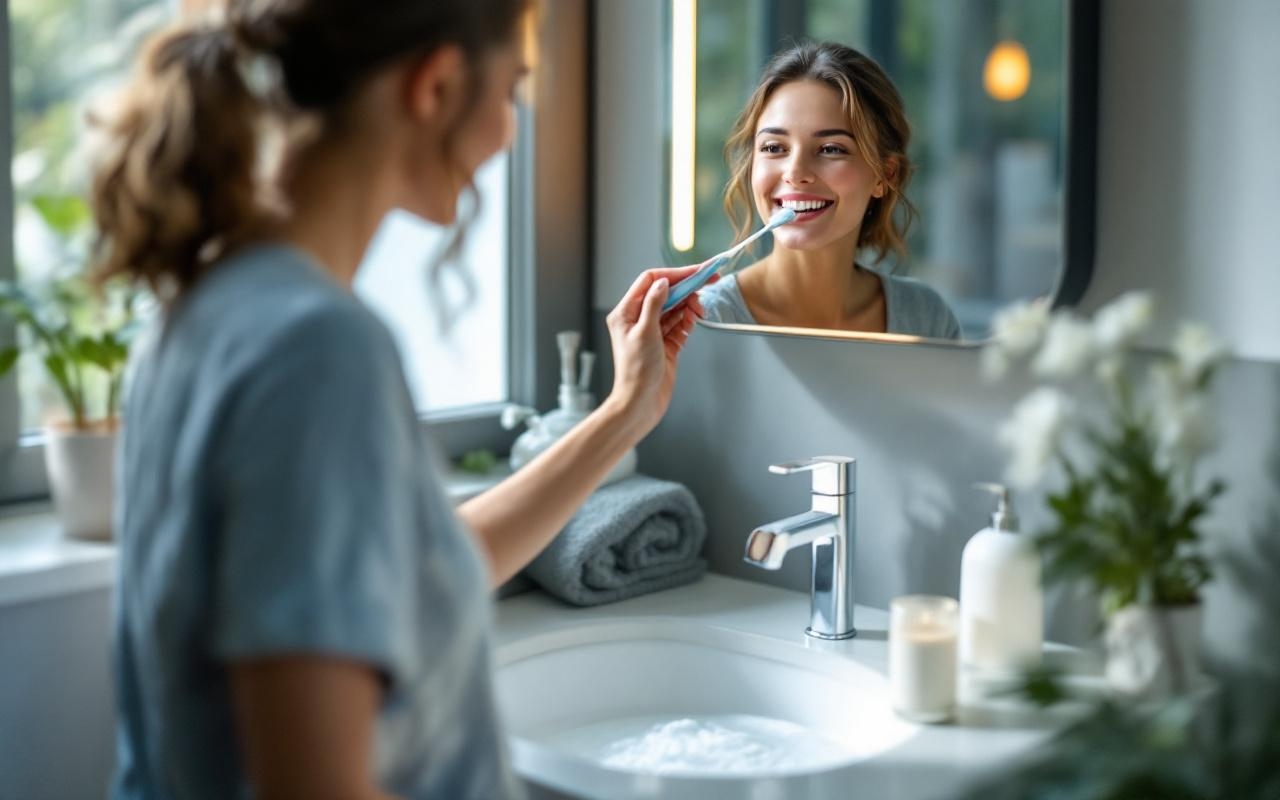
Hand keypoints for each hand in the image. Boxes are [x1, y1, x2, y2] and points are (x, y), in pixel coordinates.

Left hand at [604, 264, 711, 433]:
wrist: (641, 403)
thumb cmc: (636, 372)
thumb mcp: (645, 332)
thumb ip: (654, 304)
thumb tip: (663, 282)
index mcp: (626, 313)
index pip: (650, 282)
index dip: (673, 274)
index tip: (695, 271)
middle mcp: (638, 320)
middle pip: (665, 293)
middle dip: (686, 287)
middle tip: (708, 281)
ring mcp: (653, 333)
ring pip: (675, 309)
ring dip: (689, 305)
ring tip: (700, 308)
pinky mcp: (666, 345)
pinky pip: (680, 326)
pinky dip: (689, 320)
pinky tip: (695, 318)